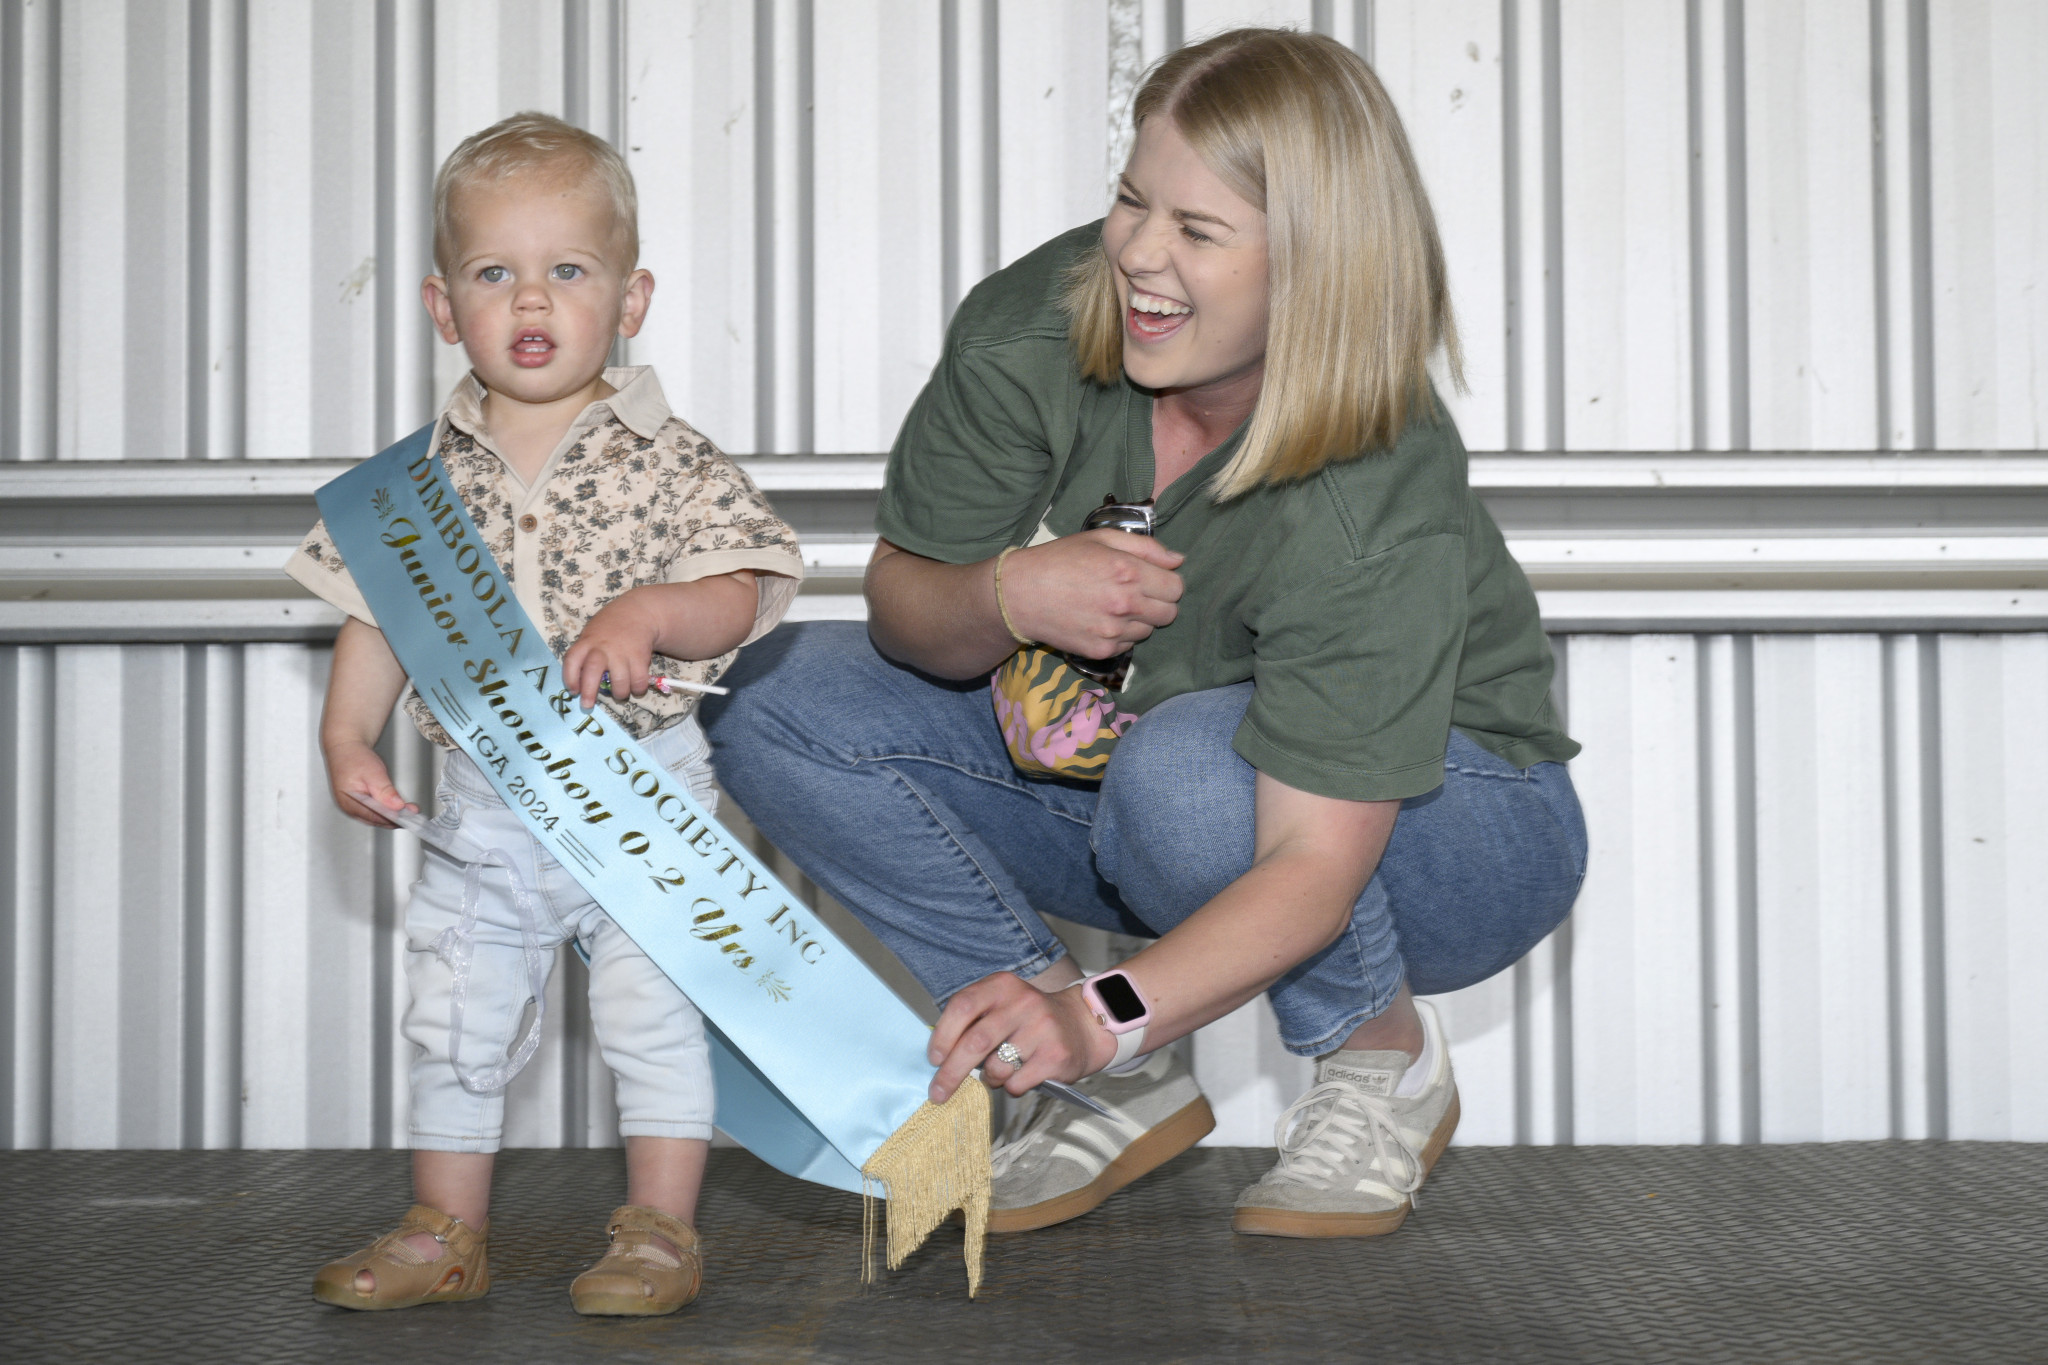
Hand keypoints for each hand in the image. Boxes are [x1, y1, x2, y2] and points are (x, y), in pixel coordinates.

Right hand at [324, 740, 416, 828]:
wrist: (345, 747)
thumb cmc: (354, 757)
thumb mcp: (373, 772)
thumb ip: (385, 791)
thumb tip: (396, 806)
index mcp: (349, 802)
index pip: (375, 817)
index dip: (394, 818)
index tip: (409, 815)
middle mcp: (349, 808)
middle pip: (377, 819)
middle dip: (396, 817)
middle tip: (413, 812)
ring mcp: (353, 807)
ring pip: (376, 817)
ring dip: (392, 815)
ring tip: (409, 810)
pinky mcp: (358, 803)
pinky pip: (374, 812)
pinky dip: (386, 810)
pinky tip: (397, 808)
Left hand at [562, 588, 664, 708]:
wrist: (638, 613)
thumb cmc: (609, 630)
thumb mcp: (591, 635)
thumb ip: (585, 655)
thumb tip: (580, 685)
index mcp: (587, 642)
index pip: (572, 660)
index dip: (570, 678)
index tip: (573, 691)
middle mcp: (602, 648)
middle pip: (592, 671)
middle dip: (589, 692)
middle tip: (587, 705)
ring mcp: (622, 653)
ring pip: (620, 682)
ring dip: (620, 694)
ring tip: (621, 693)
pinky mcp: (640, 658)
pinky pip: (639, 681)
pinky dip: (638, 689)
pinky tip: (636, 686)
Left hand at [926, 971, 1117, 1102]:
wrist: (1082, 1026)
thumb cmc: (1030, 1020)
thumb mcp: (1002, 1005)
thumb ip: (972, 1020)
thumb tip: (938, 1056)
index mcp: (1003, 986)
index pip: (963, 1006)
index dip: (943, 1035)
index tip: (934, 1059)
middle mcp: (1023, 1002)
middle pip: (975, 1042)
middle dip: (951, 1073)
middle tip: (938, 1092)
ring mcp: (1042, 1028)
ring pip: (995, 1068)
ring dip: (990, 1078)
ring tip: (1000, 1071)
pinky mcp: (1055, 1055)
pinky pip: (1016, 1083)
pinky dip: (1011, 1087)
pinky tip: (1022, 1074)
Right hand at [1000, 531, 1183, 659]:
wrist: (1019, 595)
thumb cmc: (1059, 559)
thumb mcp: (1101, 539)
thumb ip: (1146, 547)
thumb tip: (1178, 561)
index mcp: (1129, 571)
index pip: (1176, 587)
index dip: (1166, 581)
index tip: (1151, 578)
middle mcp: (1126, 604)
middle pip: (1170, 612)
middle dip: (1159, 602)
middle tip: (1136, 593)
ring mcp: (1114, 631)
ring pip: (1149, 630)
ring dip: (1139, 619)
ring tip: (1112, 606)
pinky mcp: (1102, 651)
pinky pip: (1129, 645)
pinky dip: (1121, 635)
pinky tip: (1100, 620)